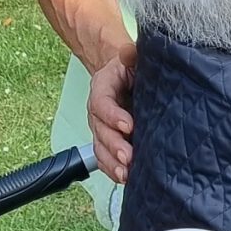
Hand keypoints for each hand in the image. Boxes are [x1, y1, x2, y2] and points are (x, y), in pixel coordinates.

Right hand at [87, 44, 136, 181]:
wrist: (127, 75)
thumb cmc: (132, 67)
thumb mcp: (132, 57)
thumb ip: (130, 55)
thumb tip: (128, 52)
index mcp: (102, 87)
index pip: (102, 102)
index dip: (112, 115)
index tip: (128, 125)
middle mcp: (98, 110)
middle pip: (100, 130)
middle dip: (114, 145)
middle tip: (129, 156)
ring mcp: (102, 128)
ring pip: (101, 148)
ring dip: (112, 163)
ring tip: (126, 173)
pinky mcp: (109, 141)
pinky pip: (106, 159)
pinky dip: (113, 170)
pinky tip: (125, 178)